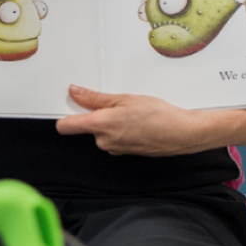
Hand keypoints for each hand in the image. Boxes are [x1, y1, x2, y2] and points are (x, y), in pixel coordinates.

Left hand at [54, 86, 223, 156]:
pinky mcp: (125, 152)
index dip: (64, 115)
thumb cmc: (157, 115)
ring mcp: (115, 149)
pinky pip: (115, 138)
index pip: (65, 126)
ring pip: (103, 132)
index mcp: (100, 126)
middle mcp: (104, 142)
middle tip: (115, 102)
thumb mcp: (124, 99)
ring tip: (131, 112)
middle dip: (96, 114)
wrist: (181, 134)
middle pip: (87, 127)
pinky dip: (122, 129)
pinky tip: (137, 121)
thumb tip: (75, 92)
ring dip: (111, 121)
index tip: (68, 105)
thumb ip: (95, 98)